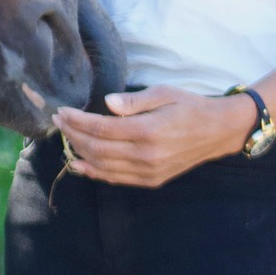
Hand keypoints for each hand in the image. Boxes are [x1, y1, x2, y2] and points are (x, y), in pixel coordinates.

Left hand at [54, 86, 253, 187]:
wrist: (217, 131)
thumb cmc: (189, 106)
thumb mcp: (164, 93)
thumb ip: (133, 101)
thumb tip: (107, 104)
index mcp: (149, 131)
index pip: (102, 129)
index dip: (78, 121)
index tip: (62, 111)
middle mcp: (147, 156)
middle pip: (98, 149)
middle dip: (73, 135)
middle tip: (58, 121)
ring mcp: (149, 172)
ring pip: (104, 166)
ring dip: (80, 153)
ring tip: (65, 137)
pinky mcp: (152, 180)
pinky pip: (117, 179)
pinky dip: (95, 172)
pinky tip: (80, 163)